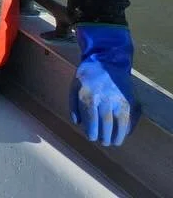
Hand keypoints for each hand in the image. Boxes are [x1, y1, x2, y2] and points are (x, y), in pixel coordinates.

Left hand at [69, 24, 139, 145]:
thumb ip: (73, 105)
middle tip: (104, 142)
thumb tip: (77, 123)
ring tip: (115, 142)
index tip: (92, 138)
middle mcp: (104, 98)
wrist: (106, 61)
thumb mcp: (74, 86)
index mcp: (88, 95)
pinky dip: (128, 127)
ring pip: (119, 121)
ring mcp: (119, 98)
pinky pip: (130, 116)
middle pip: (105, 122)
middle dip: (105, 136)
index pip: (91, 119)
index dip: (92, 132)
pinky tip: (124, 132)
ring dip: (118, 135)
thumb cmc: (87, 76)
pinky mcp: (129, 98)